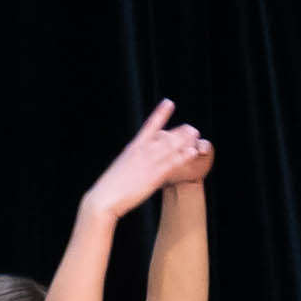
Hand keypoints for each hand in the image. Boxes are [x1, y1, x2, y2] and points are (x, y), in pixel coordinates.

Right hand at [80, 100, 209, 220]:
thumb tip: (140, 157)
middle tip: (192, 127)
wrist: (105, 198)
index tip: (169, 103)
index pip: (149, 126)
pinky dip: (183, 156)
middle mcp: (141, 152)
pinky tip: (192, 151)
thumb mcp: (123, 167)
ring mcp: (147, 163)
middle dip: (179, 131)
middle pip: (164, 136)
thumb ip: (134, 160)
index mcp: (133, 147)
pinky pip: (171, 163)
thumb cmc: (112, 186)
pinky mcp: (152, 176)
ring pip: (169, 147)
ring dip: (184, 140)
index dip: (160, 114)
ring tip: (196, 134)